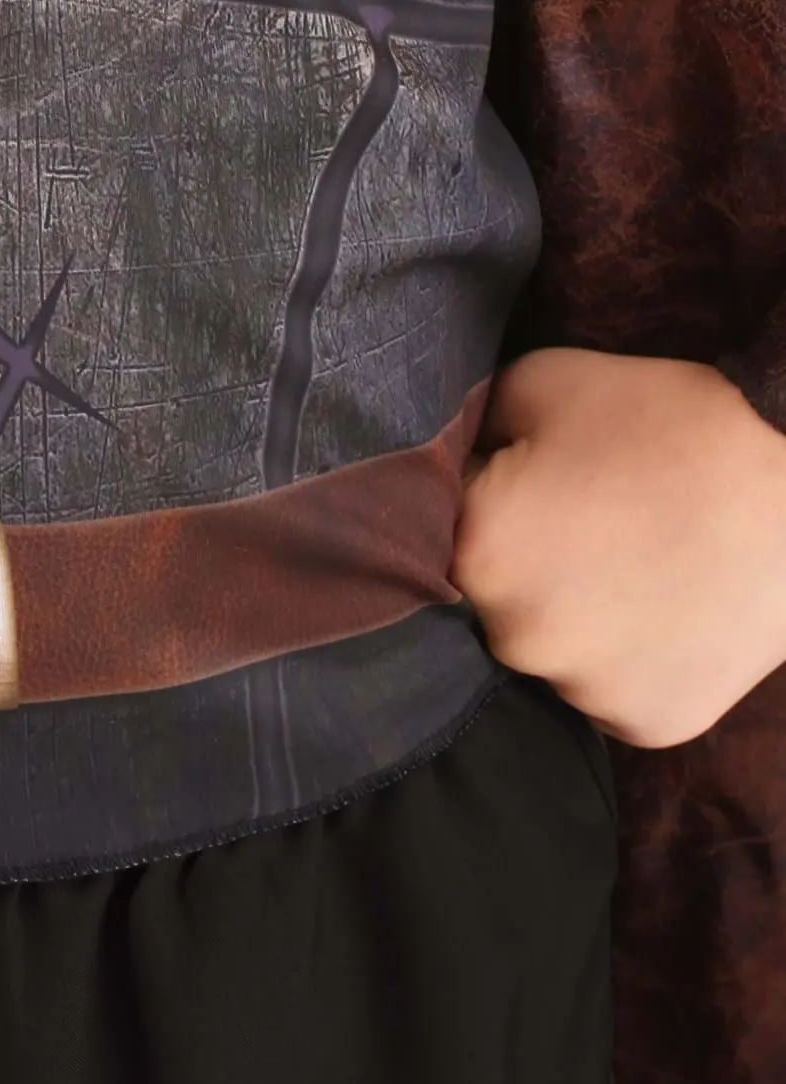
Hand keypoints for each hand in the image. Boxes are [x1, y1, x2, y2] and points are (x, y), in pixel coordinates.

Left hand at [453, 348, 785, 748]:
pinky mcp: (646, 725)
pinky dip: (622, 654)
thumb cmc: (666, 421)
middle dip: (521, 558)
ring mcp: (584, 692)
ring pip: (547, 647)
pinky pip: (605, 687)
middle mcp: (517, 638)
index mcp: (478, 553)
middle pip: (488, 596)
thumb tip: (454, 459)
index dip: (483, 492)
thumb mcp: (541, 382)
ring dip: (568, 612)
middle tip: (588, 516)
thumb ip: (471, 426)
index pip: (439, 522)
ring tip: (631, 559)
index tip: (530, 473)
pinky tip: (660, 605)